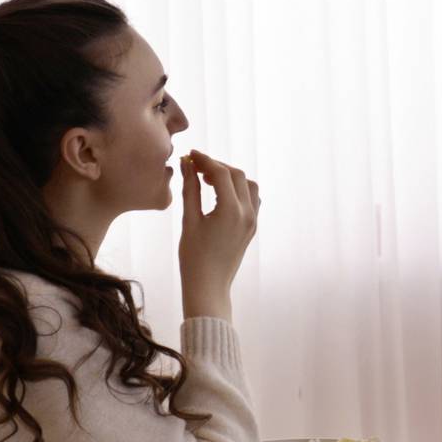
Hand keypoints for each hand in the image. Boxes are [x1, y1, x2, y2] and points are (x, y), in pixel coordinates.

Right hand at [176, 149, 258, 315]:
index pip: (221, 173)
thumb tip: (188, 164)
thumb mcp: (189, 220)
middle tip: (196, 166)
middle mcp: (247, 213)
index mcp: (231, 211)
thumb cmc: (194, 257)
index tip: (190, 154)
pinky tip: (221, 193)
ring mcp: (253, 221)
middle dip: (217, 166)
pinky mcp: (252, 228)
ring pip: (248, 185)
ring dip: (230, 176)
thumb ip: (191, 189)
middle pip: (237, 175)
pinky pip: (252, 199)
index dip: (205, 160)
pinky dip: (239, 189)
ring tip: (208, 179)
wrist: (209, 287)